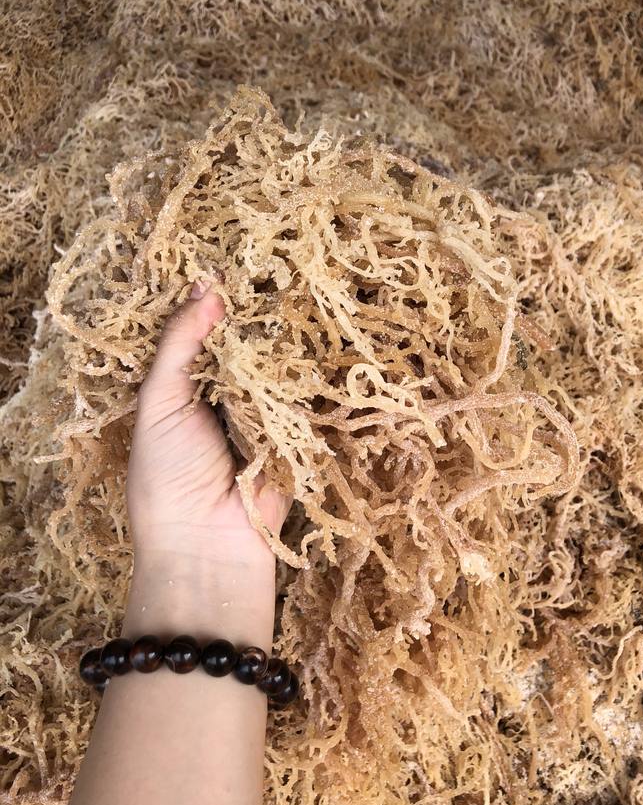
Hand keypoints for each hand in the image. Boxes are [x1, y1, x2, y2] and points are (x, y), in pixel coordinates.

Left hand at [126, 281, 291, 567]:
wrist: (207, 545)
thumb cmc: (167, 473)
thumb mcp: (160, 401)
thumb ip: (180, 344)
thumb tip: (207, 287)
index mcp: (185, 387)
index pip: (204, 332)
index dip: (216, 301)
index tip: (236, 260)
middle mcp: (224, 396)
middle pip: (245, 344)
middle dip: (256, 314)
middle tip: (278, 264)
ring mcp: (262, 414)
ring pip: (276, 364)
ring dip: (285, 339)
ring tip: (303, 287)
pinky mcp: (294, 434)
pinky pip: (302, 395)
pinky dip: (307, 373)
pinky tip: (320, 335)